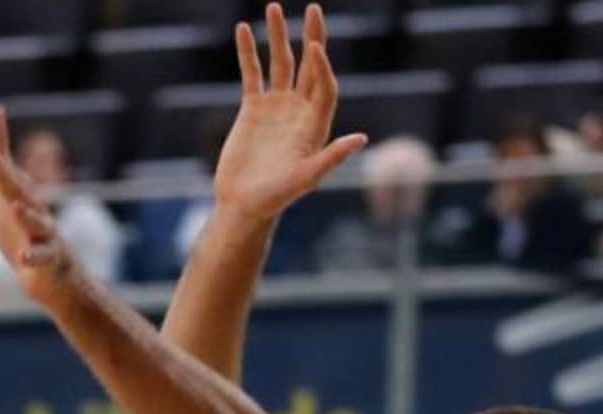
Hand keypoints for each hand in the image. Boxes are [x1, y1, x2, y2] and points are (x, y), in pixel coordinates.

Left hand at [0, 106, 76, 301]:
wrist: (52, 268)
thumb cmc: (24, 223)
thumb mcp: (4, 186)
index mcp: (17, 188)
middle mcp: (32, 204)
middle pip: (18, 189)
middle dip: (6, 175)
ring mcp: (43, 231)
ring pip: (36, 221)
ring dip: (27, 215)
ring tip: (15, 208)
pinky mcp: (49, 257)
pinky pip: (42, 256)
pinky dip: (34, 256)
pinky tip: (23, 257)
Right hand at [213, 4, 367, 223]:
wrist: (244, 205)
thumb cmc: (276, 197)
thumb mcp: (306, 178)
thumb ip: (332, 157)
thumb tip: (360, 138)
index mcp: (316, 124)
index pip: (324, 85)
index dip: (322, 65)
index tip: (313, 45)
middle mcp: (299, 111)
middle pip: (309, 65)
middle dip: (311, 36)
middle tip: (314, 8)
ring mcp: (276, 107)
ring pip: (280, 63)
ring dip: (277, 36)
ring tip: (274, 7)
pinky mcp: (253, 108)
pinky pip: (252, 73)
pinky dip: (247, 52)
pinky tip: (242, 29)